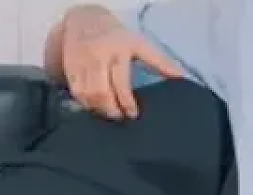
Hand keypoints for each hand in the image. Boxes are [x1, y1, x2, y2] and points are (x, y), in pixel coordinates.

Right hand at [61, 6, 183, 119]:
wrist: (84, 19)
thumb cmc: (117, 37)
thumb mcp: (140, 44)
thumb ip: (160, 62)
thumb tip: (182, 78)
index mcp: (119, 49)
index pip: (121, 81)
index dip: (126, 101)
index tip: (133, 114)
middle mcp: (98, 55)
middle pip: (101, 91)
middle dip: (111, 109)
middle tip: (120, 118)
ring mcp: (81, 62)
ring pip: (87, 94)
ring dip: (98, 109)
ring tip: (109, 114)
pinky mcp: (69, 68)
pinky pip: (76, 92)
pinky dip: (85, 104)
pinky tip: (95, 108)